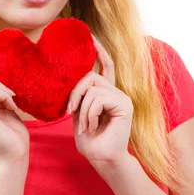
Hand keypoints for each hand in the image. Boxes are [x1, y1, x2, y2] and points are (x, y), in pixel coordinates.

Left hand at [67, 35, 132, 170]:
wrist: (102, 159)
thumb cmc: (90, 141)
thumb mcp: (79, 113)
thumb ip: (78, 95)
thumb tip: (69, 79)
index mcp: (106, 93)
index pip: (104, 65)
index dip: (98, 50)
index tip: (90, 35)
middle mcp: (116, 92)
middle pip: (90, 77)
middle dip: (74, 93)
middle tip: (69, 111)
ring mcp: (122, 97)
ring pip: (92, 88)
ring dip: (82, 109)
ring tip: (86, 126)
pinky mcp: (124, 104)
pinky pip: (98, 98)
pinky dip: (90, 113)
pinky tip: (93, 126)